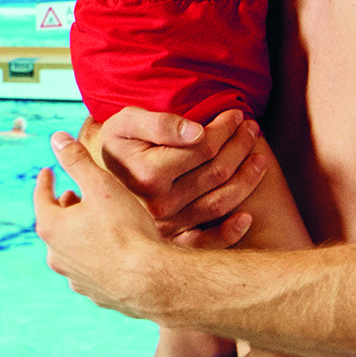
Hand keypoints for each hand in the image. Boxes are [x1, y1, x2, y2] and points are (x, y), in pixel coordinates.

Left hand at [34, 131, 179, 315]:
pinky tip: (109, 251)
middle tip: (74, 195)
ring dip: (78, 233)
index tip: (49, 171)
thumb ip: (77, 160)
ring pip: (70, 248)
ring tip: (93, 222)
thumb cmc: (126, 230)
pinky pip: (88, 269)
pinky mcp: (94, 294)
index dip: (46, 181)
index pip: (41, 197)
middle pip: (54, 224)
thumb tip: (57, 138)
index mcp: (51, 227)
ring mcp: (74, 278)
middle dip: (64, 207)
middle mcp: (56, 255)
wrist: (151, 281)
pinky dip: (93, 255)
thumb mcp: (101, 186)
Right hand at [96, 107, 268, 242]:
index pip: (202, 148)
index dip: (224, 129)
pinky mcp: (173, 240)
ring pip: (220, 202)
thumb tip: (197, 132)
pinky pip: (208, 242)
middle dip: (240, 146)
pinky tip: (247, 216)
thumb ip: (161, 123)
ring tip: (259, 158)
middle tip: (251, 129)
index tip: (235, 114)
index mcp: (149, 174)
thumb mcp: (127, 122)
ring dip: (247, 179)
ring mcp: (168, 225)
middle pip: (216, 173)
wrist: (96, 178)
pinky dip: (231, 231)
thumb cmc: (115, 143)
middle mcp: (159, 205)